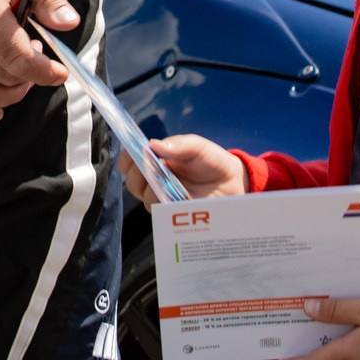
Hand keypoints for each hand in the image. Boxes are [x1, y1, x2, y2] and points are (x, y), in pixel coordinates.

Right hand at [118, 134, 247, 207]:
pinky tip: (178, 197)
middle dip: (140, 174)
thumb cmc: (211, 161)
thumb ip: (177, 144)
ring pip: (145, 198)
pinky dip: (167, 204)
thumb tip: (152, 145)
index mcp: (154, 161)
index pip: (129, 161)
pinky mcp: (173, 214)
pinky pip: (162, 213)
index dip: (127, 158)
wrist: (232, 183)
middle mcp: (154, 181)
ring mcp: (162, 198)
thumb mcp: (197, 146)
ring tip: (170, 183)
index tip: (135, 154)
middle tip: (154, 167)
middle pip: (132, 182)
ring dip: (155, 190)